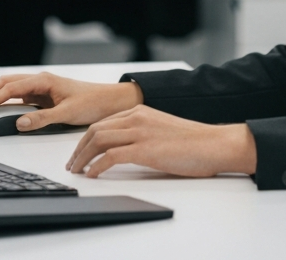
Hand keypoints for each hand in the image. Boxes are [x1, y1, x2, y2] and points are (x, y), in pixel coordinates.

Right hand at [0, 72, 141, 129]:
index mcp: (44, 80)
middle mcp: (40, 81)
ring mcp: (41, 88)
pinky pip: (20, 97)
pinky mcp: (44, 97)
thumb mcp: (67, 113)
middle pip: (6, 83)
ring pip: (11, 88)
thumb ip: (42, 119)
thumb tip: (19, 123)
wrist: (109, 101)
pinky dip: (6, 102)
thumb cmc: (92, 102)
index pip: (11, 87)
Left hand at [66, 105, 256, 178]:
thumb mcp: (162, 129)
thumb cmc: (193, 141)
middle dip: (78, 148)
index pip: (103, 121)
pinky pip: (110, 156)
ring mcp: (140, 132)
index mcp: (141, 110)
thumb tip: (126, 148)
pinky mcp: (145, 149)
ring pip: (98, 140)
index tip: (79, 151)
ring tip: (76, 171)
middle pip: (95, 129)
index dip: (86, 138)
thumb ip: (143, 132)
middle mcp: (137, 117)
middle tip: (71, 163)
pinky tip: (92, 175)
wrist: (213, 144)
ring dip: (82, 157)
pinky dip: (96, 166)